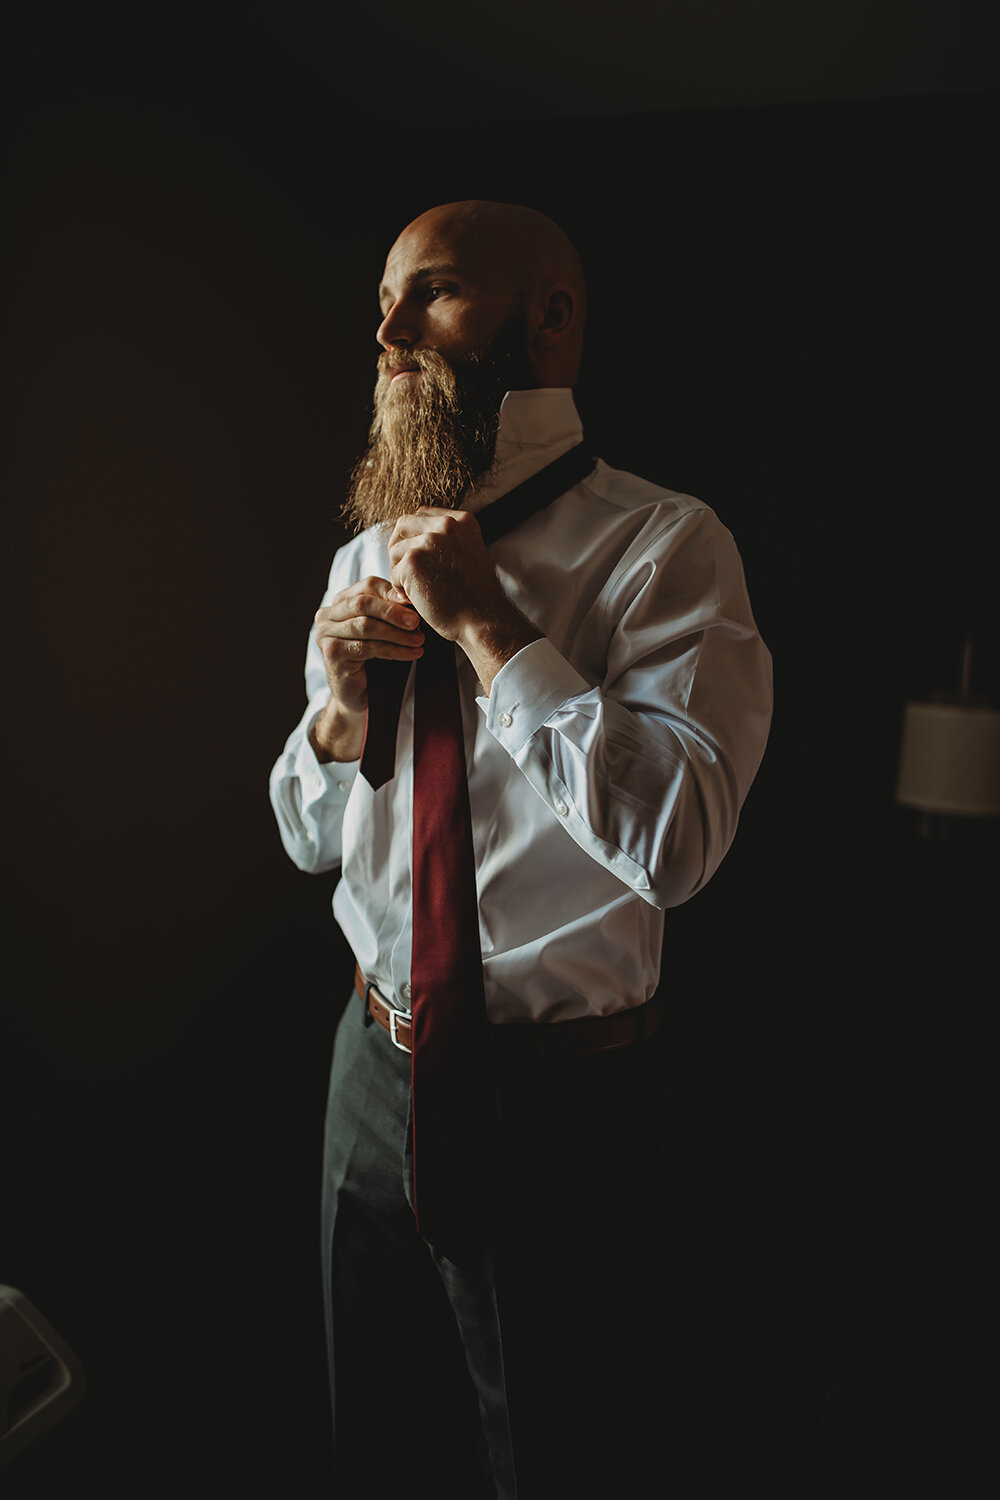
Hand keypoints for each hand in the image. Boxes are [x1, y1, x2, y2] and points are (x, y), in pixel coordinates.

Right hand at [309, 575, 423, 760]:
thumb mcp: (381, 629)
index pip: (367, 586)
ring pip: (366, 625)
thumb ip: (389, 610)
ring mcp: (325, 635)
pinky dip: (394, 650)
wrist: (357, 697)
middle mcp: (327, 616)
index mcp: (339, 602)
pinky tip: (412, 653)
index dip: (392, 592)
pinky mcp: (332, 654)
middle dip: (394, 611)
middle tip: (418, 621)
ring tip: (419, 639)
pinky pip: (368, 647)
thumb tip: (411, 596)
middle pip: (364, 603)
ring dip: (397, 633)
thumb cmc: (372, 660)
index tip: (415, 602)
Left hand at [387, 508, 541, 692]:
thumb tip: (417, 536)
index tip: (420, 558)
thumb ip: (448, 540)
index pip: (423, 515)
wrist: (482, 619)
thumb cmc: (475, 596)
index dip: (415, 536)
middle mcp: (446, 525)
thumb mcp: (470, 554)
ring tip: (419, 590)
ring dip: (401, 571)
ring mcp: (429, 541)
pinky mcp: (413, 560)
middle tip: (409, 573)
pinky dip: (401, 589)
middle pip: (403, 525)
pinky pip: (394, 573)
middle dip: (400, 548)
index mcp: (462, 521)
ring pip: (395, 550)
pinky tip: (419, 599)